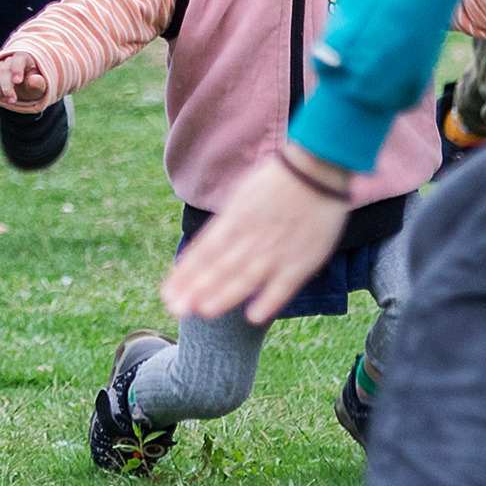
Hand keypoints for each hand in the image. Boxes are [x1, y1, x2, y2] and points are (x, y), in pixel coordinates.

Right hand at [0, 46, 57, 109]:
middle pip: (3, 69)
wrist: (23, 87)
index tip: (17, 81)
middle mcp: (9, 58)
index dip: (16, 69)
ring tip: (7, 100)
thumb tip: (34, 79)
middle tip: (12, 101)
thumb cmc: (33, 86)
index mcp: (25, 58)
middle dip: (6, 87)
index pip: (19, 59)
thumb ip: (38, 83)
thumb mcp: (40, 87)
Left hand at [162, 149, 351, 328]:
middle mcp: (251, 236)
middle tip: (176, 309)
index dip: (185, 273)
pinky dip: (269, 300)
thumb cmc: (278, 181)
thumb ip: (225, 225)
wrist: (317, 168)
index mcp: (235, 219)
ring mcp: (277, 250)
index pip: (203, 250)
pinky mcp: (302, 260)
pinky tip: (253, 316)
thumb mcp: (242, 196)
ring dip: (225, 295)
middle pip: (220, 266)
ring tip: (204, 311)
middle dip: (197, 289)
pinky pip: (284, 285)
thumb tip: (204, 249)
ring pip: (246, 277)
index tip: (168, 292)